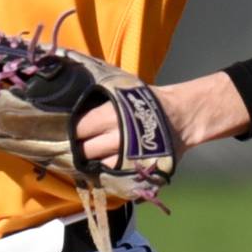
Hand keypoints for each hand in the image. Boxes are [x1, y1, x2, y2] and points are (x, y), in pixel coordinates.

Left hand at [74, 71, 251, 165]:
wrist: (181, 117)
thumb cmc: (147, 100)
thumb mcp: (122, 90)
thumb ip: (98, 93)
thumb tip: (74, 73)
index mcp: (108, 115)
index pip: (78, 129)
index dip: (73, 132)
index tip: (71, 132)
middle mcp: (115, 138)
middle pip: (85, 151)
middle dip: (80, 150)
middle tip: (80, 146)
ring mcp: (126, 158)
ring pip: (98, 167)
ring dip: (94, 163)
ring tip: (94, 157)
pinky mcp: (136, 171)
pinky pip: (114, 178)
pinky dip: (108, 173)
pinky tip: (107, 167)